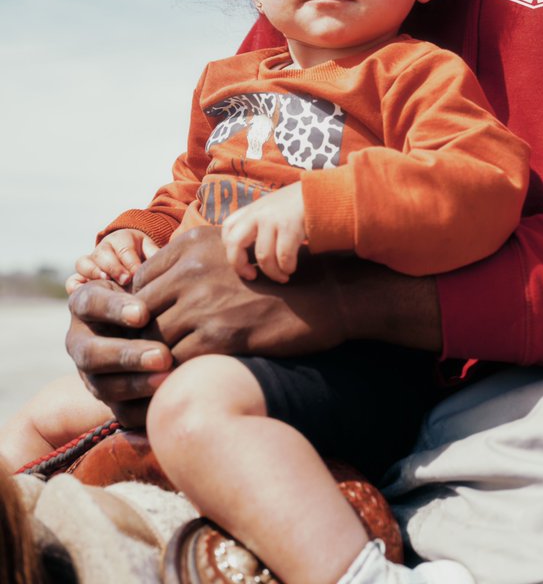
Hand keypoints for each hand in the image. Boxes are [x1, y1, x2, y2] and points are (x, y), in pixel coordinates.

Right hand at [66, 279, 172, 427]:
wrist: (155, 327)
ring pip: (103, 385)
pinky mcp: (110, 400)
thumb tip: (178, 265)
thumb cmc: (157, 290)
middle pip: (92, 352)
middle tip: (162, 356)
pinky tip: (167, 401)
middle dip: (126, 355)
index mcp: (86, 303)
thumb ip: (153, 275)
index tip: (144, 313)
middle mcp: (81, 340)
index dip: (114, 309)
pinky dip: (142, 408)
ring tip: (168, 378)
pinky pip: (120, 411)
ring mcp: (91, 373)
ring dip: (136, 384)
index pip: (91, 303)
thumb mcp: (149, 277)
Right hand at [67, 229, 159, 292]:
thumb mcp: (151, 251)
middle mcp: (103, 249)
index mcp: (122, 240)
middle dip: (114, 267)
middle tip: (125, 280)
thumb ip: (156, 254)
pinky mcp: (80, 279)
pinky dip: (74, 285)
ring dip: (93, 272)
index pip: (125, 248)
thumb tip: (168, 258)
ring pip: (84, 262)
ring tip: (105, 282)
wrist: (130, 266)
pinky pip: (72, 280)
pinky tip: (81, 293)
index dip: (131, 261)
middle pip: (103, 254)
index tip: (137, 274)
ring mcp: (90, 263)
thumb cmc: (144, 257)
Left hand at [132, 225, 346, 362]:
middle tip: (143, 355)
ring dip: (154, 358)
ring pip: (154, 339)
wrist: (323, 295)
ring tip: (157, 372)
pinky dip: (175, 373)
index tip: (146, 324)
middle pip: (139, 311)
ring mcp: (203, 303)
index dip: (137, 307)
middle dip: (139, 334)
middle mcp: (191, 269)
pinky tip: (181, 379)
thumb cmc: (274, 276)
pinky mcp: (218, 336)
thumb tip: (153, 282)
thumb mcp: (231, 250)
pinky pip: (177, 361)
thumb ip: (192, 260)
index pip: (139, 280)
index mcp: (191, 244)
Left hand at [221, 184, 305, 283]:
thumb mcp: (272, 208)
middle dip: (240, 266)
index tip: (243, 263)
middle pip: (235, 244)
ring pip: (263, 257)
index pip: (228, 229)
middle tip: (253, 276)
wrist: (321, 192)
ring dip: (273, 273)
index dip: (230, 250)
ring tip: (282, 275)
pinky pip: (283, 257)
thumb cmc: (297, 204)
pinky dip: (287, 268)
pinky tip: (291, 268)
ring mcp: (272, 220)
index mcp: (252, 209)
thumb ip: (258, 223)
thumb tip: (249, 253)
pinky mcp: (289, 227)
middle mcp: (258, 213)